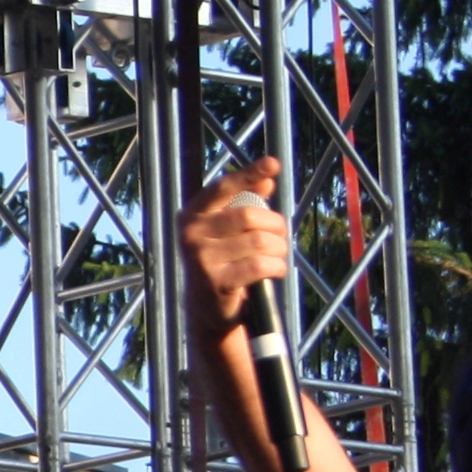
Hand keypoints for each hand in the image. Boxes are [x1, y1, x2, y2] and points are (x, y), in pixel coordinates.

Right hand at [179, 157, 287, 329]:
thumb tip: (267, 177)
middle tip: (280, 236)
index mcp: (192, 215)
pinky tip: (275, 270)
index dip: (249, 173)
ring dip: (279, 248)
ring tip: (277, 255)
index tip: (273, 164)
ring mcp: (201, 259)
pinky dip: (277, 267)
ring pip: (259, 241)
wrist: (209, 308)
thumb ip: (245, 203)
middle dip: (275, 225)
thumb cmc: (224, 261)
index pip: (223, 188)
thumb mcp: (229, 230)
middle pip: (249, 216)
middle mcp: (191, 234)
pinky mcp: (217, 282)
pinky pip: (261, 265)